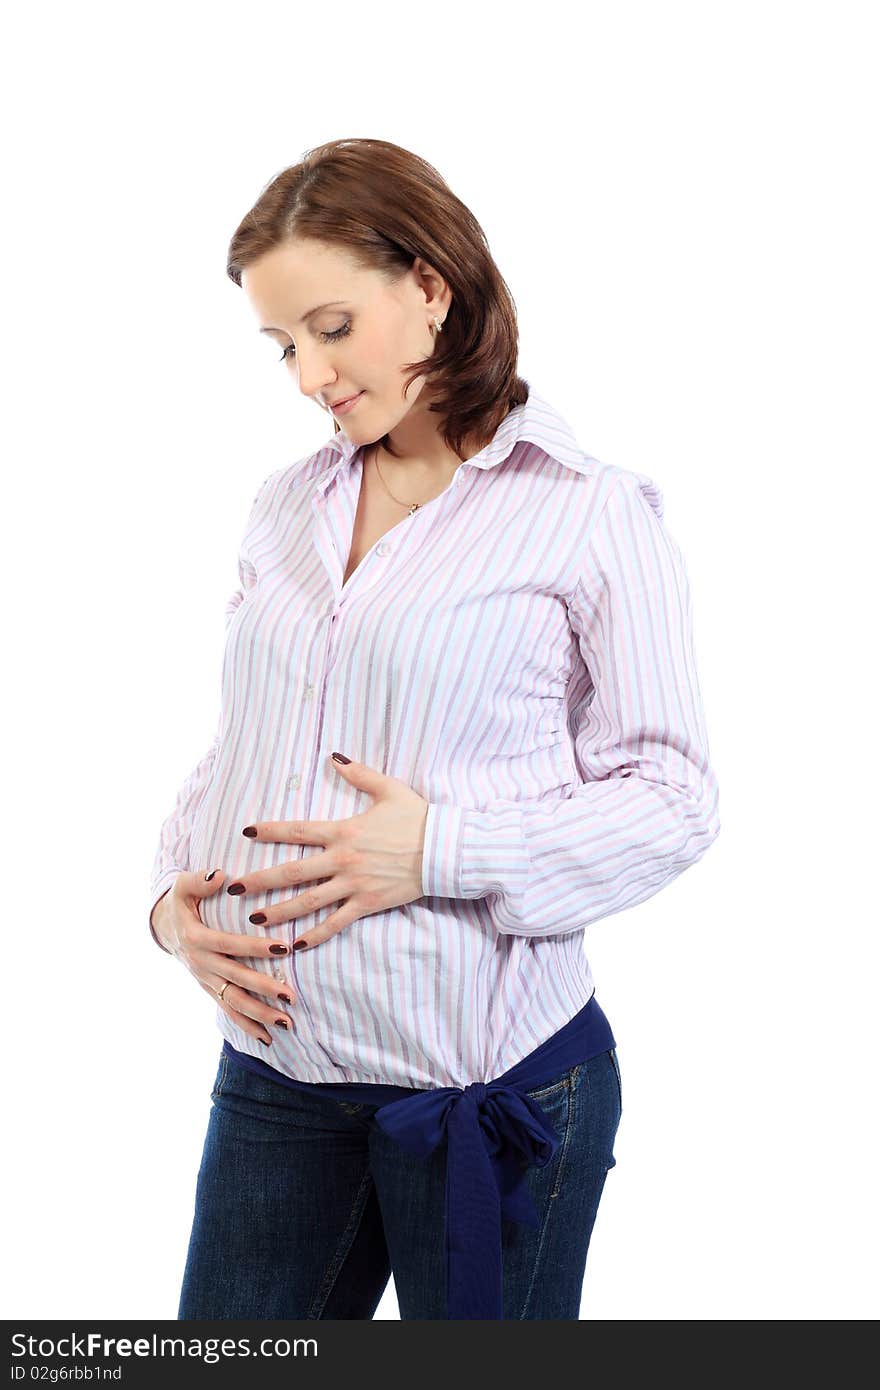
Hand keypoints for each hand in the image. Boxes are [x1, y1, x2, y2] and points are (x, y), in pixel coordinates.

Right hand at [153, 870, 295, 1045]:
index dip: (255, 947)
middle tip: (291, 996)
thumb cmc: (181, 901)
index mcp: (196, 938)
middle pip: (236, 979)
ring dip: (260, 1014)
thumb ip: (200, 880)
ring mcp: (205, 980)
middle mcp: (201, 963)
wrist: (165, 927)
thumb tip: (220, 876)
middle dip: (264, 988)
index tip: (283, 947)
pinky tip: (269, 1038)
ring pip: (234, 1001)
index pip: (230, 944)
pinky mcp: (210, 989)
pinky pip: (228, 1010)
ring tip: (287, 1022)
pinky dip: (247, 1025)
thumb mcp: (183, 886)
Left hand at [226, 752, 429, 948]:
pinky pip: (337, 923)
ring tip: (255, 921)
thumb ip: (359, 774)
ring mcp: (354, 884)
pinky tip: (297, 944)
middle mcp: (343, 859)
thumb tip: (334, 757)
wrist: (445, 849)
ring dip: (279, 911)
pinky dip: (316, 934)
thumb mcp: (389, 789)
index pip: (298, 830)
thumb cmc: (418, 817)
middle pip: (292, 872)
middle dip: (260, 880)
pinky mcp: (368, 904)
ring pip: (308, 901)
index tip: (247, 833)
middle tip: (235, 889)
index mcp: (343, 831)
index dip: (270, 831)